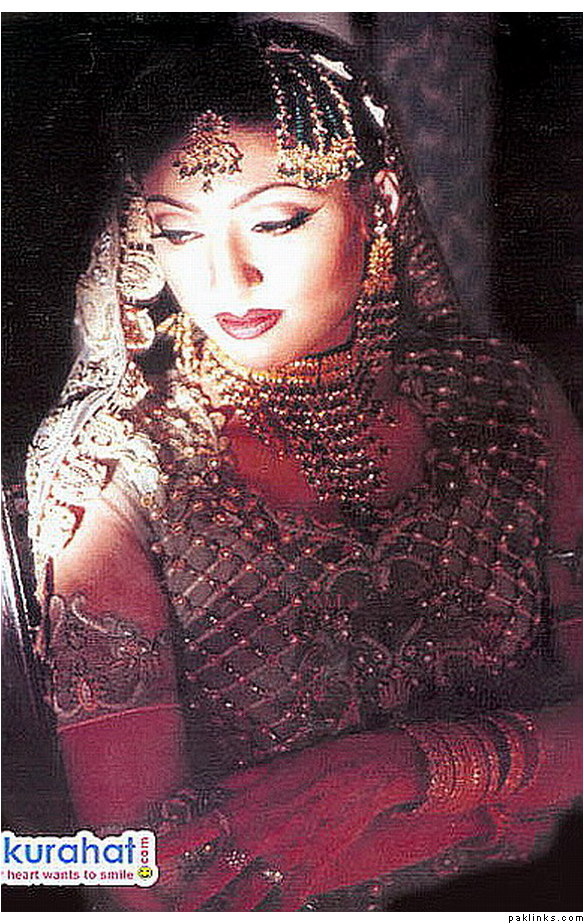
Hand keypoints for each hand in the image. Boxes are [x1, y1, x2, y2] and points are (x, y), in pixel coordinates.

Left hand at [156, 730, 426, 909]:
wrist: (360, 773)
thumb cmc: (317, 763)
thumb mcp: (273, 767)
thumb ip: (243, 781)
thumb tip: (221, 786)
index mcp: (244, 807)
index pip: (195, 832)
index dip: (168, 848)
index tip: (146, 859)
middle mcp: (256, 836)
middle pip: (213, 877)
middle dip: (188, 899)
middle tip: (170, 913)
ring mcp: (282, 857)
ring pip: (242, 900)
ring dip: (223, 915)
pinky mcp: (309, 870)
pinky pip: (285, 905)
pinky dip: (274, 917)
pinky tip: (265, 923)